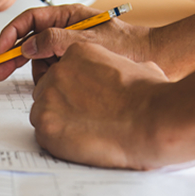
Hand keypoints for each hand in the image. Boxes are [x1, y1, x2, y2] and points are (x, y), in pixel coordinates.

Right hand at [0, 4, 151, 82]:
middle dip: (13, 58)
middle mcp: (65, 31)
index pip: (30, 20)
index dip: (12, 34)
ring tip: (52, 80)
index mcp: (67, 16)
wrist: (152, 61)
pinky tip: (57, 84)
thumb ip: (56, 40)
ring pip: (39, 60)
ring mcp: (67, 48)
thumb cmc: (127, 47)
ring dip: (38, 72)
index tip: (1, 50)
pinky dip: (49, 79)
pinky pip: (51, 71)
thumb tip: (30, 45)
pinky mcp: (72, 65)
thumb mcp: (88, 41)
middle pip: (29, 42)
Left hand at [30, 42, 169, 169]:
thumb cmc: (150, 98)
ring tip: (85, 132)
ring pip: (42, 113)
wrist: (151, 121)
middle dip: (62, 106)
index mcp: (77, 53)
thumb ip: (115, 68)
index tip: (85, 102)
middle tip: (84, 119)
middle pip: (46, 91)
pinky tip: (79, 143)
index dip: (73, 91)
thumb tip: (119, 76)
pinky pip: (43, 134)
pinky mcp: (45, 125)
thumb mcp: (135, 66)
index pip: (61, 72)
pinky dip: (57, 141)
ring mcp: (48, 98)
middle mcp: (57, 72)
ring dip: (58, 123)